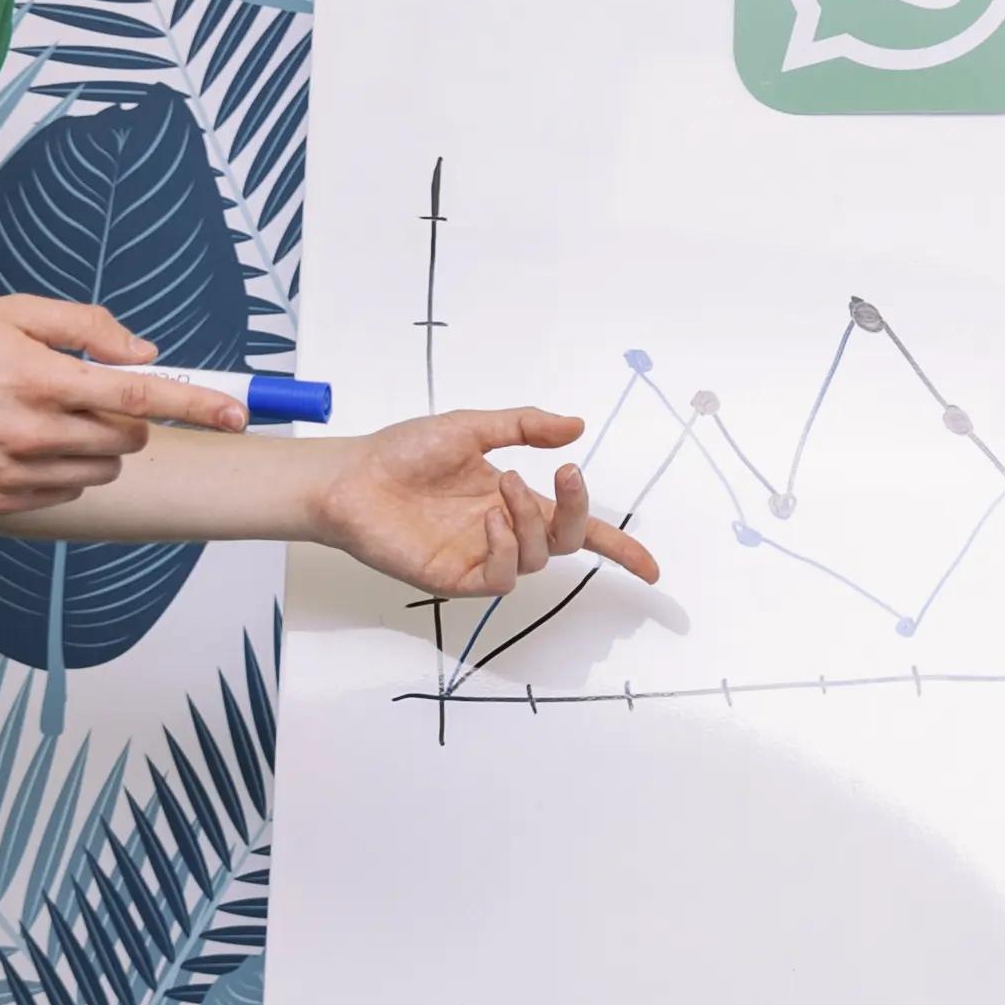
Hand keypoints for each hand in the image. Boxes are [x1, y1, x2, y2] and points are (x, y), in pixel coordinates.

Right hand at [0, 294, 245, 517]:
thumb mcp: (15, 311)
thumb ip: (88, 327)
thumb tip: (144, 355)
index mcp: (43, 379)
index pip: (141, 397)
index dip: (197, 404)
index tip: (238, 413)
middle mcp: (32, 432)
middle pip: (128, 437)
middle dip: (127, 415)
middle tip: (88, 393)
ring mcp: (14, 472)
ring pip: (103, 468)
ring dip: (99, 444)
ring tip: (51, 416)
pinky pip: (67, 491)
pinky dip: (66, 470)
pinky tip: (29, 444)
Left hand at [309, 407, 658, 598]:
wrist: (352, 477)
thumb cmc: (402, 453)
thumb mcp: (471, 427)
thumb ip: (524, 427)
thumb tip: (576, 426)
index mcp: (513, 500)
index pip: (574, 527)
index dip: (617, 548)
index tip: (652, 568)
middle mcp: (504, 532)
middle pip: (566, 540)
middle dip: (579, 510)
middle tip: (567, 473)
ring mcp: (481, 557)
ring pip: (538, 557)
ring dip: (532, 520)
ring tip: (503, 485)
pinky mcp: (454, 578)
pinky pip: (500, 576)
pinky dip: (506, 547)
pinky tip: (488, 520)